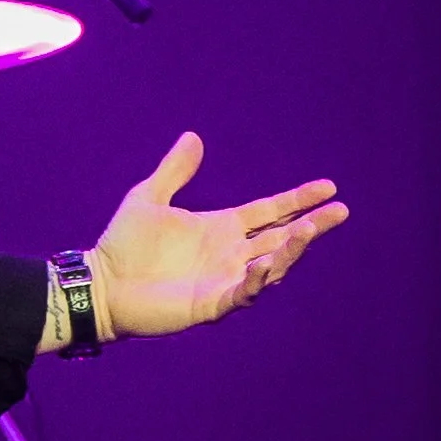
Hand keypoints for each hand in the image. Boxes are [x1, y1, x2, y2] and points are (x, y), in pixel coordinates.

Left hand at [88, 132, 348, 339]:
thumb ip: (174, 171)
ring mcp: (224, 279)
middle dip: (311, 225)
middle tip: (340, 210)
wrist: (101, 283)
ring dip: (291, 249)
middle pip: (281, 237)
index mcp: (220, 228)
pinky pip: (243, 293)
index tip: (328, 188)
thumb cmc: (123, 244)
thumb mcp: (149, 199)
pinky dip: (257, 280)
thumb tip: (193, 137)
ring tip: (308, 230)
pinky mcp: (211, 303)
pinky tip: (266, 263)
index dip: (298, 200)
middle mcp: (230, 253)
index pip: (269, 211)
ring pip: (271, 265)